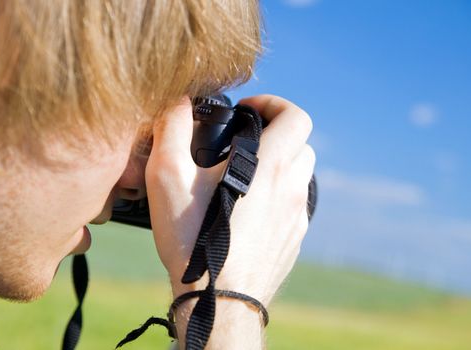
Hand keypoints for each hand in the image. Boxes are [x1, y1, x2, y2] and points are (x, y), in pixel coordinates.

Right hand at [146, 94, 314, 304]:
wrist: (218, 300)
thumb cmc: (193, 237)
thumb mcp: (168, 176)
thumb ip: (171, 128)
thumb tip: (177, 101)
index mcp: (270, 165)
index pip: (296, 116)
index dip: (274, 103)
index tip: (247, 111)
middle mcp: (291, 188)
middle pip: (302, 144)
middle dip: (277, 133)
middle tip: (244, 140)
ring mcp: (296, 217)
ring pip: (300, 176)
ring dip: (280, 164)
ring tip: (245, 173)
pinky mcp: (293, 240)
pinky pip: (294, 205)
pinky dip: (279, 195)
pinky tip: (250, 208)